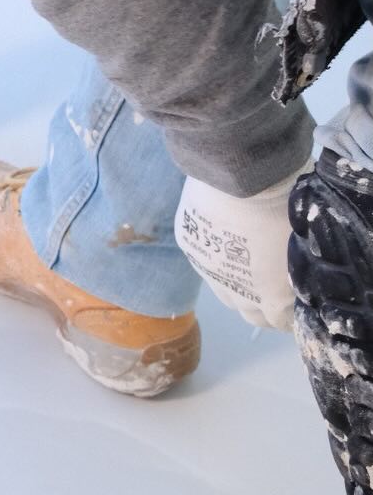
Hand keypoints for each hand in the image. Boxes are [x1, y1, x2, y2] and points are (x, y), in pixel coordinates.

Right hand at [174, 171, 303, 329]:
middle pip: (249, 313)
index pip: (280, 321)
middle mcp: (235, 290)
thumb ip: (301, 265)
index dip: (290, 313)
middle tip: (274, 282)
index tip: (297, 300)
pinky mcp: (187, 243)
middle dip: (263, 305)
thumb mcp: (306, 240)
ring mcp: (207, 267)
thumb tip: (299, 270)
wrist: (241, 172)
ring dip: (236, 284)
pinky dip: (215, 255)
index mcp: (272, 294)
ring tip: (248, 262)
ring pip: (223, 290)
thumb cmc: (287, 203)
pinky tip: (225, 236)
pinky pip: (204, 259)